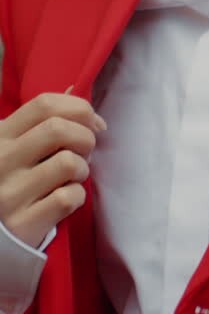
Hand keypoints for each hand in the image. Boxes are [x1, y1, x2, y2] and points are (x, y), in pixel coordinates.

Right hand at [0, 92, 105, 248]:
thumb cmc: (9, 180)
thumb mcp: (13, 146)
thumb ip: (39, 121)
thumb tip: (73, 90)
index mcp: (0, 137)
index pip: (44, 104)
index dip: (79, 108)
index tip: (94, 122)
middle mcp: (1, 161)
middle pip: (59, 129)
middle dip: (85, 138)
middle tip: (85, 153)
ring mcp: (10, 193)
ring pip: (68, 163)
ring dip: (82, 169)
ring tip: (72, 177)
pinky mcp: (24, 223)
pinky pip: (69, 197)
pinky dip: (77, 196)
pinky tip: (66, 198)